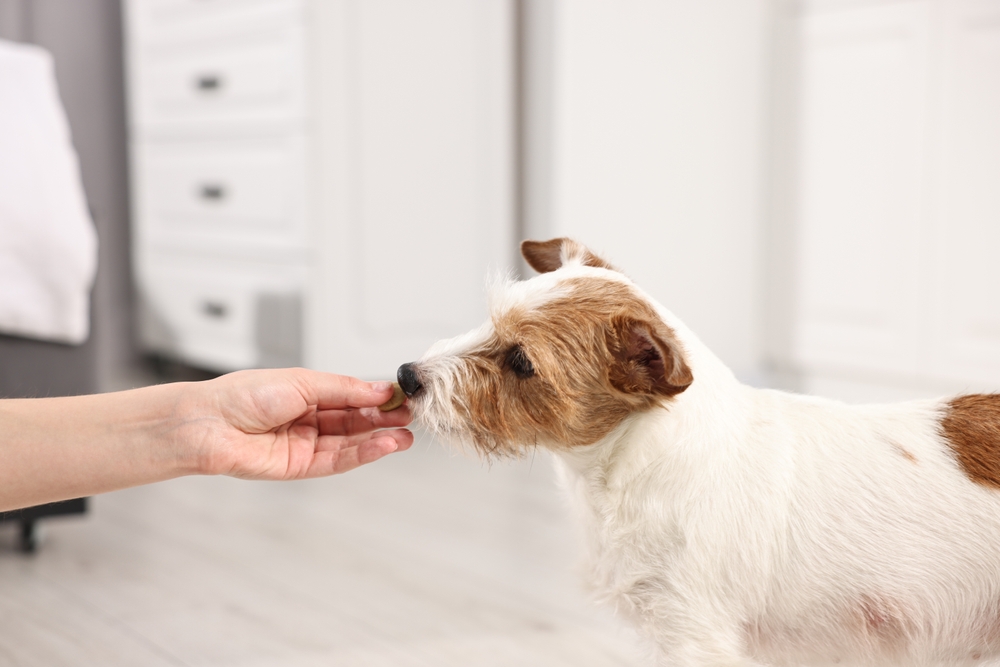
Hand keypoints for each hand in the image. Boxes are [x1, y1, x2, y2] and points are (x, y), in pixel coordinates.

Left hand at [179, 368, 412, 479]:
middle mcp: (309, 419)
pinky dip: (363, 454)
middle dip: (384, 419)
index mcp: (307, 393)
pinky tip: (383, 445)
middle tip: (412, 416)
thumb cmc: (242, 395)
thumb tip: (380, 390)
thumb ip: (344, 389)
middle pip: (355, 421)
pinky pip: (338, 461)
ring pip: (351, 443)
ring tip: (406, 436)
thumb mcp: (302, 382)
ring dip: (379, 439)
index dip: (378, 397)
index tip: (403, 396)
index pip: (352, 396)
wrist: (207, 424)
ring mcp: (305, 444)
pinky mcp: (300, 467)